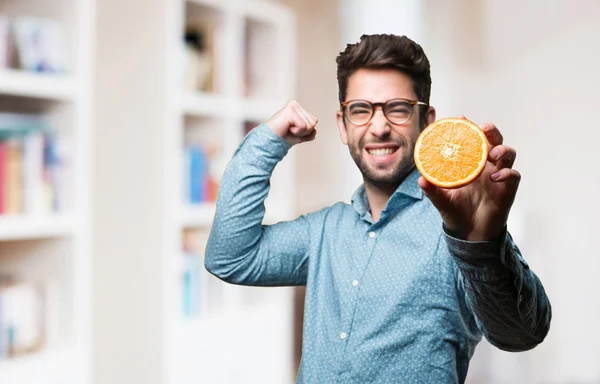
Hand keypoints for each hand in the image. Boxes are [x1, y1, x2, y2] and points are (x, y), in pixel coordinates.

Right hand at [266, 100, 317, 145]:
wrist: (270, 141)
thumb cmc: (282, 137)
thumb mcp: (299, 136)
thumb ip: (308, 133)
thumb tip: (315, 131)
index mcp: (297, 107)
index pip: (314, 120)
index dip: (306, 130)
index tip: (293, 130)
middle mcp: (295, 104)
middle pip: (313, 122)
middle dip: (304, 131)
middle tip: (290, 130)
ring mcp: (293, 106)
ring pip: (310, 124)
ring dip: (300, 131)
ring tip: (288, 128)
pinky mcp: (290, 111)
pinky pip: (303, 126)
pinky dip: (296, 131)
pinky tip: (287, 128)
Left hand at [418, 117, 520, 241]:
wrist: (470, 233)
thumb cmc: (456, 212)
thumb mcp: (441, 200)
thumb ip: (432, 190)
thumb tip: (421, 179)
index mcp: (470, 163)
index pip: (472, 140)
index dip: (468, 127)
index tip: (460, 118)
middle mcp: (486, 166)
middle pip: (495, 141)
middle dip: (491, 131)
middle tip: (484, 128)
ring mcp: (499, 176)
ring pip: (508, 154)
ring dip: (502, 150)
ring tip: (492, 156)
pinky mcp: (508, 189)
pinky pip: (513, 176)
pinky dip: (507, 173)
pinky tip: (495, 177)